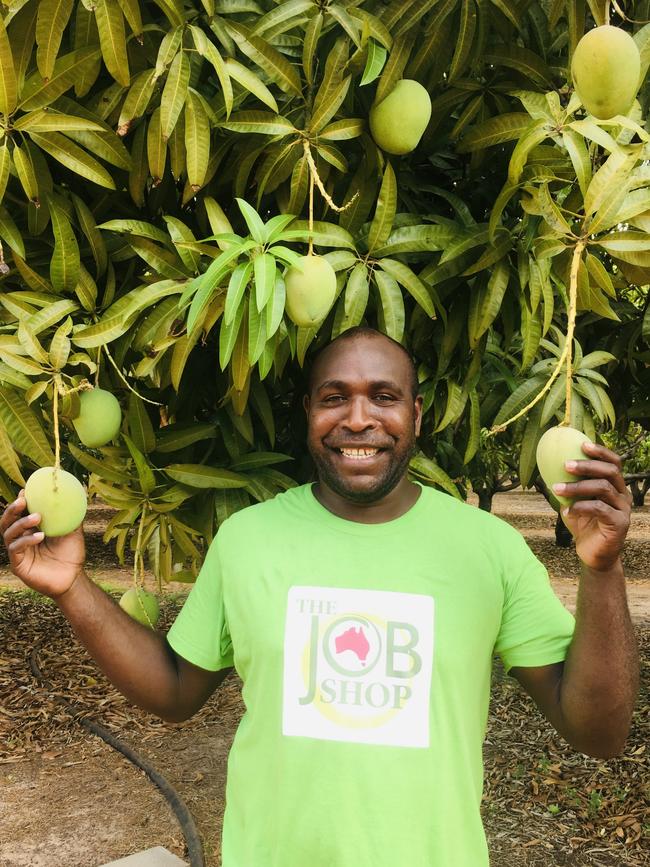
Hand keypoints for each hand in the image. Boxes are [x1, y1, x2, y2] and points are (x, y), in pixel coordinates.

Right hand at [0, 491, 84, 598]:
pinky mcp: (18, 564)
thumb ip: (71, 515)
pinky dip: (26, 540)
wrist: (73, 578)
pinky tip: (40, 536)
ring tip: (37, 517)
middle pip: (7, 521)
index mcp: (30, 529)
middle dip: (12, 509)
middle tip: (22, 500)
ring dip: (21, 523)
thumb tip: (77, 494)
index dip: (20, 501)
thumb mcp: (72, 531)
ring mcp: (18, 552)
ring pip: (9, 533)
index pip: (20, 513)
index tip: (25, 490)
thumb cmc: (71, 554)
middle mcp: (21, 539)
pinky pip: (15, 549)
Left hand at [553, 442, 630, 571]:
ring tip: (557, 488)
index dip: (600, 451)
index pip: (614, 462)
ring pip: (603, 488)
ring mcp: (623, 509)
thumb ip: (568, 486)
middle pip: (610, 471)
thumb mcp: (573, 502)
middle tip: (565, 464)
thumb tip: (548, 466)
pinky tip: (566, 511)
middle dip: (587, 465)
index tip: (581, 444)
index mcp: (615, 486)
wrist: (593, 555)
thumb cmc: (583, 525)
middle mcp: (623, 495)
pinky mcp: (620, 523)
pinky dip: (581, 507)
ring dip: (577, 486)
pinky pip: (600, 508)